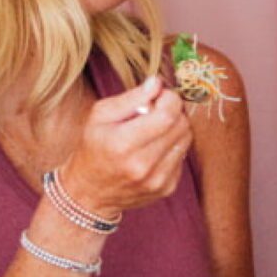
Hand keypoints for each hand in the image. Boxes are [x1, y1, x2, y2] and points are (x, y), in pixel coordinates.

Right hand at [61, 75, 193, 217]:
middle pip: (181, 125)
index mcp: (123, 144)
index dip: (170, 99)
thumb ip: (131, 98)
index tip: (160, 95)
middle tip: (156, 110)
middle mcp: (143, 165)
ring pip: (186, 139)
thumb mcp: (100, 116)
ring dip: (175, 127)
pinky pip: (183, 155)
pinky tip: (155, 147)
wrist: (89, 193)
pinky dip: (173, 146)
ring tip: (155, 128)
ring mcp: (157, 180)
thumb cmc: (93, 148)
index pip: (167, 115)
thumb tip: (157, 83)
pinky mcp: (167, 187)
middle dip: (173, 111)